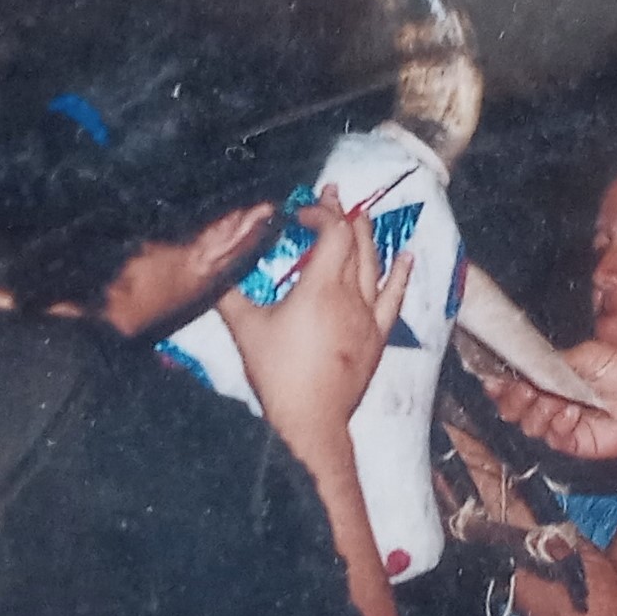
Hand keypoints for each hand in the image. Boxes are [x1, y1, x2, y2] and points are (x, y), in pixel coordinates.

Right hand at [222, 189, 416, 453]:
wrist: (310, 421)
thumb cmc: (278, 376)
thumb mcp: (245, 330)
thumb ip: (227, 295)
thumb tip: (210, 271)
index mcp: (320, 287)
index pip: (331, 231)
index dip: (319, 212)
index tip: (300, 211)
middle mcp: (350, 295)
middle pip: (354, 241)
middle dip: (343, 213)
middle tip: (333, 193)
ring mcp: (368, 316)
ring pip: (375, 264)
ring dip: (367, 235)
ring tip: (361, 214)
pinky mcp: (377, 337)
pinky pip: (395, 299)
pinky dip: (401, 274)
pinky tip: (406, 257)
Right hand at [485, 340, 616, 459]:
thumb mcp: (585, 355)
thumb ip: (550, 361)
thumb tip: (521, 364)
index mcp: (551, 375)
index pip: (514, 381)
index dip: (500, 382)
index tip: (494, 378)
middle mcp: (551, 399)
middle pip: (512, 407)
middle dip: (513, 398)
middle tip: (525, 389)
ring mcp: (560, 423)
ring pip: (527, 424)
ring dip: (537, 410)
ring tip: (557, 400)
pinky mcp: (572, 442)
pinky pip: (551, 438)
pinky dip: (557, 424)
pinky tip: (573, 413)